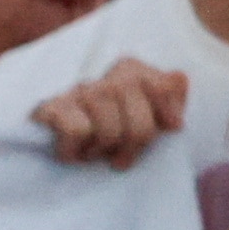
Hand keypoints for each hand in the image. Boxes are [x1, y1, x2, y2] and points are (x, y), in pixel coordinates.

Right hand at [29, 59, 182, 167]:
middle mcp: (108, 77)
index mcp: (134, 71)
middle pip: (140, 120)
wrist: (68, 144)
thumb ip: (172, 95)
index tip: (167, 130)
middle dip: (136, 145)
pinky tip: (76, 152)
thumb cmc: (119, 129)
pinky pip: (78, 131)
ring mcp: (79, 90)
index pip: (166, 87)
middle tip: (124, 157)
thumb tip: (177, 88)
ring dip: (105, 149)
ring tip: (98, 152)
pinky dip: (77, 150)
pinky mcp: (51, 108)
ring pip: (110, 129)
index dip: (168, 114)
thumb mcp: (154, 115)